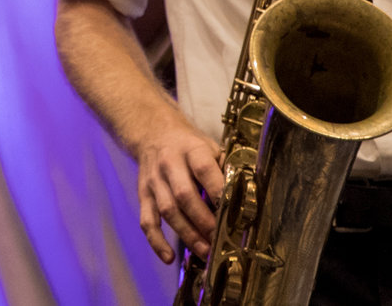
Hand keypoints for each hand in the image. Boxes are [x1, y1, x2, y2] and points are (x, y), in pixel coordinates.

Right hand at [134, 124, 224, 264]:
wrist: (153, 134)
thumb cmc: (190, 146)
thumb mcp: (210, 147)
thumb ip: (226, 168)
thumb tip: (248, 195)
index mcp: (191, 150)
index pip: (204, 170)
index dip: (217, 191)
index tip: (233, 213)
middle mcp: (169, 165)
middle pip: (184, 196)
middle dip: (204, 221)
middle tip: (221, 241)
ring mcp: (154, 182)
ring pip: (167, 211)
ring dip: (188, 235)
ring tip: (206, 253)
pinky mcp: (143, 195)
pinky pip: (147, 221)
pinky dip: (156, 241)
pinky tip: (169, 258)